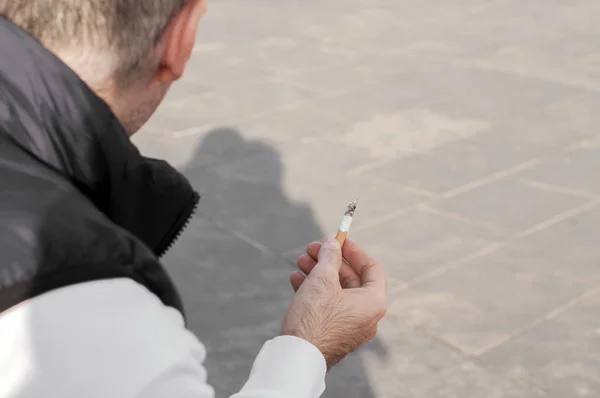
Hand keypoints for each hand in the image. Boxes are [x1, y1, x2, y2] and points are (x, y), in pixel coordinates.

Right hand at [280, 238, 386, 368]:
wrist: (298, 357)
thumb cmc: (315, 318)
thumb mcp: (322, 279)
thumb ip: (330, 257)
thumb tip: (332, 242)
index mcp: (373, 302)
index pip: (371, 268)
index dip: (354, 251)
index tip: (338, 240)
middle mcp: (366, 316)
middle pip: (350, 278)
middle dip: (329, 261)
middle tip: (311, 249)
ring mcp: (350, 326)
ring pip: (336, 291)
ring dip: (318, 273)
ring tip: (300, 262)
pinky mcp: (333, 333)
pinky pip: (327, 306)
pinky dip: (314, 291)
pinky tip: (296, 280)